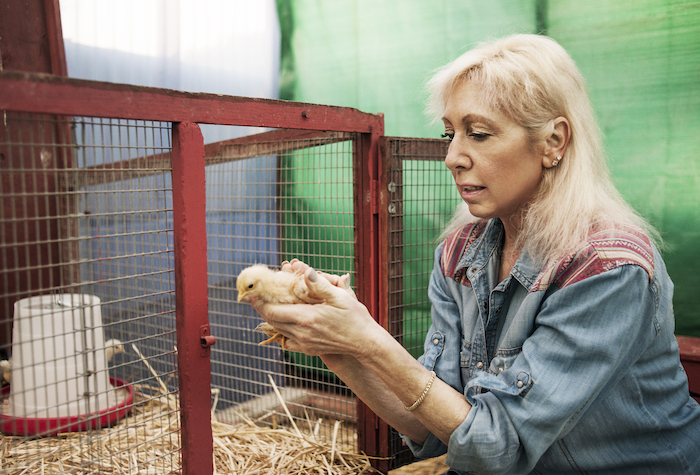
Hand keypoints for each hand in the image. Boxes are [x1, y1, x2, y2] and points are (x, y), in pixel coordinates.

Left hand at [252, 260, 380, 357]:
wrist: (365, 342)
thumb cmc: (355, 318)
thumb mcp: (340, 297)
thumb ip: (320, 285)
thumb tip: (305, 272)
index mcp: (307, 318)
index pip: (272, 311)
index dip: (259, 302)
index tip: (251, 292)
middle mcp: (302, 333)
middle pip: (271, 320)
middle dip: (262, 307)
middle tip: (255, 295)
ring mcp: (304, 343)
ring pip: (278, 330)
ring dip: (271, 317)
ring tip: (267, 304)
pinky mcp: (308, 349)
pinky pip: (287, 340)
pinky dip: (282, 330)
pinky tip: (286, 321)